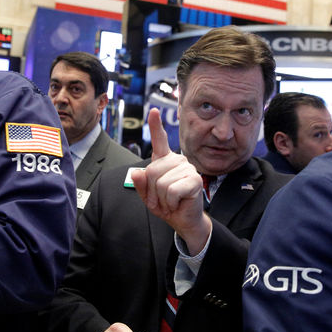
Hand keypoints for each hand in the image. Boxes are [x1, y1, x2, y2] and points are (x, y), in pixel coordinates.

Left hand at [131, 109, 211, 254]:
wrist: (183, 220)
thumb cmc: (167, 205)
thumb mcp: (148, 196)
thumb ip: (140, 184)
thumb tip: (137, 173)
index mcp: (165, 161)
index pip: (160, 140)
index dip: (155, 125)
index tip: (153, 110)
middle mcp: (177, 160)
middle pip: (151, 172)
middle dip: (151, 191)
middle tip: (162, 198)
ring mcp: (187, 168)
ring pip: (160, 183)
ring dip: (162, 198)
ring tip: (171, 200)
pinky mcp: (194, 179)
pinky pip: (171, 190)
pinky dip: (170, 202)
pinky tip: (178, 202)